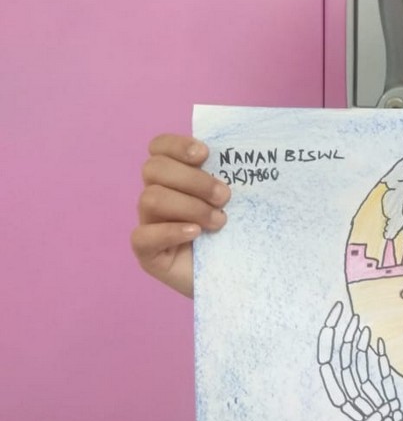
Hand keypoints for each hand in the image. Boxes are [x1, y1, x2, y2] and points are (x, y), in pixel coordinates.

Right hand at [131, 134, 230, 296]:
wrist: (240, 274)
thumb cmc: (239, 231)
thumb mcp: (239, 199)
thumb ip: (232, 175)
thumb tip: (241, 152)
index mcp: (176, 176)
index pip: (159, 147)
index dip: (177, 145)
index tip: (205, 154)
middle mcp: (157, 196)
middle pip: (154, 169)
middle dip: (194, 180)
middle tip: (225, 197)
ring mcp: (149, 224)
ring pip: (150, 199)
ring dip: (190, 207)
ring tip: (219, 221)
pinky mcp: (147, 253)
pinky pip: (143, 236)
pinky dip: (172, 230)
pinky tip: (196, 233)